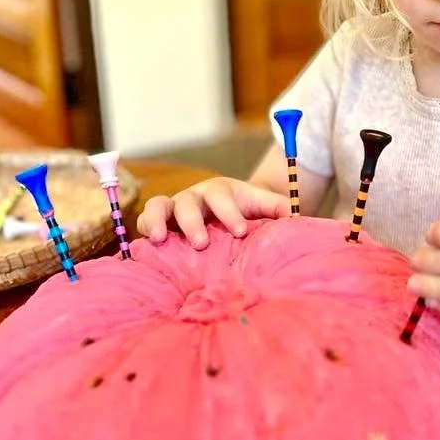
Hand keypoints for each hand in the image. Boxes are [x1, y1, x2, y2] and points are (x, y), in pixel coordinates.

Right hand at [136, 178, 290, 247]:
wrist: (228, 213)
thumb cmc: (246, 211)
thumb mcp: (263, 206)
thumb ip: (279, 210)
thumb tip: (297, 220)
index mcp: (221, 191)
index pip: (223, 198)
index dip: (229, 213)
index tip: (240, 231)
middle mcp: (194, 197)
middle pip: (189, 203)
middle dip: (194, 222)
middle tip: (202, 244)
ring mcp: (174, 209)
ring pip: (158, 206)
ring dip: (156, 220)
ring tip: (158, 239)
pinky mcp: (158, 223)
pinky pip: (144, 222)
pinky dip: (142, 231)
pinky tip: (144, 248)